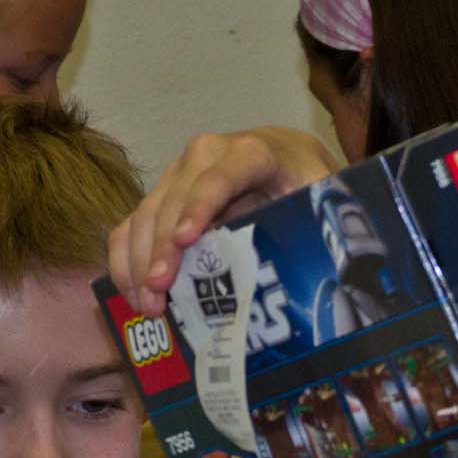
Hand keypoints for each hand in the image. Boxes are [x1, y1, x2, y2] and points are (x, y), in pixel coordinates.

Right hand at [109, 127, 336, 314]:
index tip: (186, 241)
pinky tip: (134, 294)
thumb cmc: (307, 179)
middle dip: (162, 248)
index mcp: (251, 152)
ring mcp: (178, 175)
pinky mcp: (162, 196)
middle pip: (175, 200)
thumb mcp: (323, 190)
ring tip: (149, 305)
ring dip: (140, 261)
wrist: (287, 156)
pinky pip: (132, 225)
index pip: (221, 176)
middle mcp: (206, 156)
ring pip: (146, 214)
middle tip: (160, 293)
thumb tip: (331, 256)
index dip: (200, 207)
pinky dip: (126, 260)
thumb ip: (324, 213)